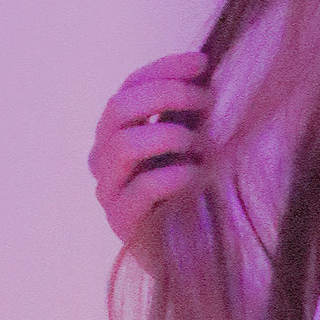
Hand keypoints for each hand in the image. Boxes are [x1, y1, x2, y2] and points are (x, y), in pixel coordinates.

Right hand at [91, 51, 213, 247]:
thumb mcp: (198, 143)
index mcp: (120, 132)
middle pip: (118, 108)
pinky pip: (139, 189)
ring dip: (169, 135)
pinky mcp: (121, 223)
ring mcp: (110, 191)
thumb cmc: (202, 194)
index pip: (129, 86)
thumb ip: (194, 112)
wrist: (204, 256)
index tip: (203, 63)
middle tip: (207, 100)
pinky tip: (197, 175)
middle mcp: (106, 158)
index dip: (164, 68)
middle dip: (166, 95)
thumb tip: (213, 69)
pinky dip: (172, 176)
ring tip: (203, 146)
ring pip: (122, 145)